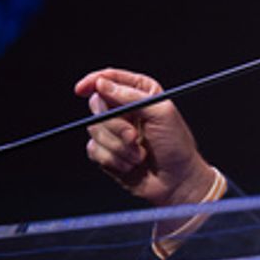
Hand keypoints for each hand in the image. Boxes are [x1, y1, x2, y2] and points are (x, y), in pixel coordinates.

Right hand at [73, 68, 214, 207]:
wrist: (176, 180)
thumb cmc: (176, 145)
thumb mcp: (161, 113)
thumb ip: (131, 97)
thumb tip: (102, 84)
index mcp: (140, 93)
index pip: (109, 78)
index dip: (93, 81)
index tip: (82, 89)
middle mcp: (125, 109)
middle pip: (97, 104)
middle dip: (114, 124)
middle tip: (133, 136)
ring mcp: (114, 131)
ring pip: (94, 129)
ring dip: (119, 146)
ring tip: (139, 154)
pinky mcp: (107, 151)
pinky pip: (94, 149)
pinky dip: (113, 159)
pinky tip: (131, 164)